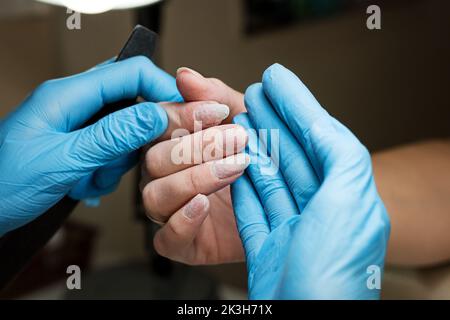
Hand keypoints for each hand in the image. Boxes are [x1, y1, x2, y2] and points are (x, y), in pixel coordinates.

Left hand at [0, 56, 199, 235]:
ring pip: (124, 134)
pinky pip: (111, 153)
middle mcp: (75, 105)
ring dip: (118, 161)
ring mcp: (77, 127)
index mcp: (67, 95)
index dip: (163, 89)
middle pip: (132, 103)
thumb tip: (155, 115)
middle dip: (138, 136)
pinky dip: (106, 173)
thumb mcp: (62, 161)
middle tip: (134, 158)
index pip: (130, 73)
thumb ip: (111, 136)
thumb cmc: (2, 182)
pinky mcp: (79, 146)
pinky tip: (85, 185)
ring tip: (92, 178)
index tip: (187, 113)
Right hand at [141, 67, 247, 263]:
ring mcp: (172, 210)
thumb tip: (184, 75)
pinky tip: (205, 204)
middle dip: (196, 148)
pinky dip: (183, 221)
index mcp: (174, 143)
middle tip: (238, 139)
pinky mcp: (183, 243)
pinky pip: (166, 238)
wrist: (286, 206)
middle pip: (154, 159)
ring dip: (193, 180)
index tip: (219, 111)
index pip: (159, 125)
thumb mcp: (247, 121)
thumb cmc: (262, 160)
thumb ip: (216, 97)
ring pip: (154, 196)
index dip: (184, 116)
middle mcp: (166, 176)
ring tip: (233, 169)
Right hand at [232, 64, 389, 298]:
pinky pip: (251, 208)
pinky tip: (234, 164)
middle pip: (289, 155)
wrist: (307, 319)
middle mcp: (317, 211)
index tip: (275, 80)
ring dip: (253, 148)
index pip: (317, 138)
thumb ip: (340, 151)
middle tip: (252, 95)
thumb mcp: (350, 198)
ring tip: (239, 121)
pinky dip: (241, 184)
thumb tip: (317, 118)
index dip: (296, 105)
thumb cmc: (335, 270)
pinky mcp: (266, 247)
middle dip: (271, 122)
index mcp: (343, 196)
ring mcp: (290, 229)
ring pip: (268, 178)